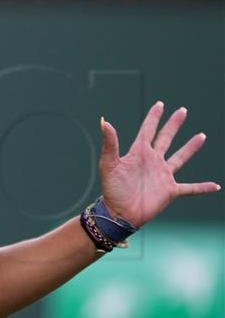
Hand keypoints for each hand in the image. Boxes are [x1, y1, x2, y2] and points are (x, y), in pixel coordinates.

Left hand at [98, 101, 220, 227]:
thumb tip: (104, 121)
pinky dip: (202, 187)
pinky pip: (190, 188)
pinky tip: (215, 186)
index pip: (147, 130)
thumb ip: (110, 143)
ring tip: (201, 136)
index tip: (160, 104)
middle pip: (165, 138)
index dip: (153, 117)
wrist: (119, 213)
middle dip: (173, 125)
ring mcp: (163, 175)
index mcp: (138, 153)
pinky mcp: (170, 190)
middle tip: (182, 110)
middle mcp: (152, 161)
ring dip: (191, 147)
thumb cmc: (112, 189)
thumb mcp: (109, 164)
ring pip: (180, 158)